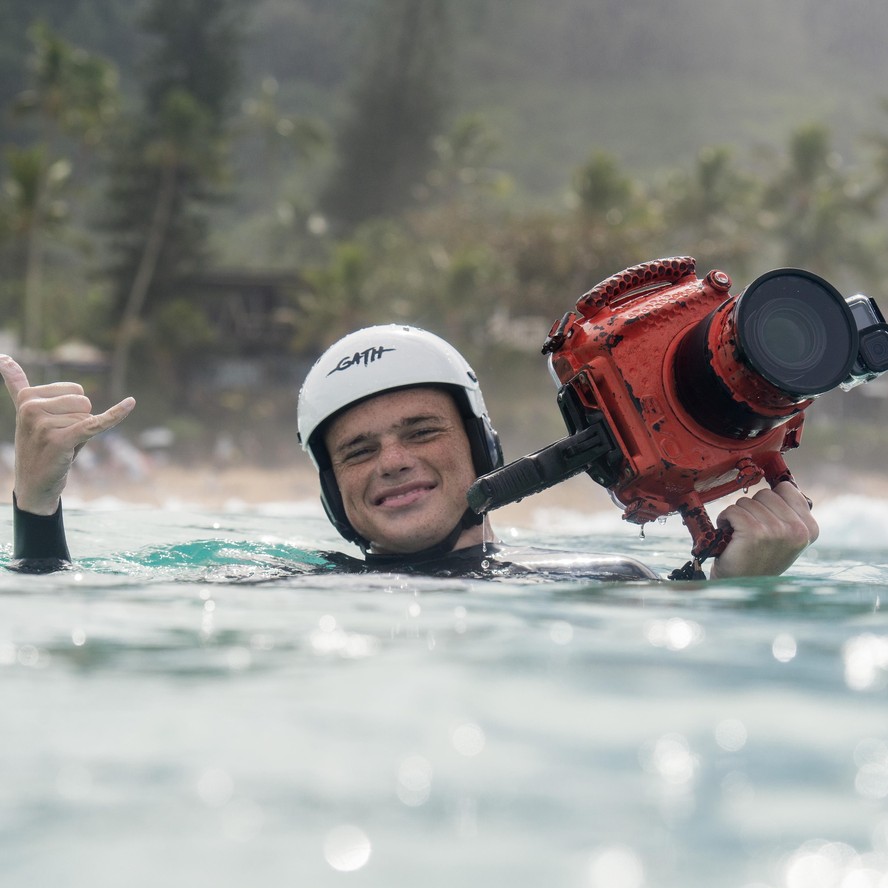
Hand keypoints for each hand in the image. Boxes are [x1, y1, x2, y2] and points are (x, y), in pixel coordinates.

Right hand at [0, 355, 135, 514]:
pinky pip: (94, 424)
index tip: (52, 425)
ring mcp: (44, 425)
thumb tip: (3, 357)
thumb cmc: (37, 443)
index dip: (73, 410)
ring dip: (81, 435)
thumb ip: (16, 384)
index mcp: (27, 397)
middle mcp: (31, 408)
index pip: (75, 390)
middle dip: (79, 421)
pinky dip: (115, 415)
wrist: (34, 484)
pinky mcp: (60, 441)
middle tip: (60, 438)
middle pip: (84, 402)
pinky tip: (131, 403)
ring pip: (88, 418)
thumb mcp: (27, 411)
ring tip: (63, 446)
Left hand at [709, 481, 818, 579]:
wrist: (741, 585)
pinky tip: (729, 534)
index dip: (769, 501)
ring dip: (738, 515)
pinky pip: (733, 510)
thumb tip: (783, 483)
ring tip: (741, 535)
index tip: (766, 520)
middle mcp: (797, 530)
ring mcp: (776, 531)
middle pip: (765, 493)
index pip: (786, 488)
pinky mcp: (754, 533)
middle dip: (753, 508)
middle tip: (751, 531)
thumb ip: (788, 513)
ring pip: (746, 501)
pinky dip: (725, 519)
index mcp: (810, 528)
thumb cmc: (759, 558)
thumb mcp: (785, 537)